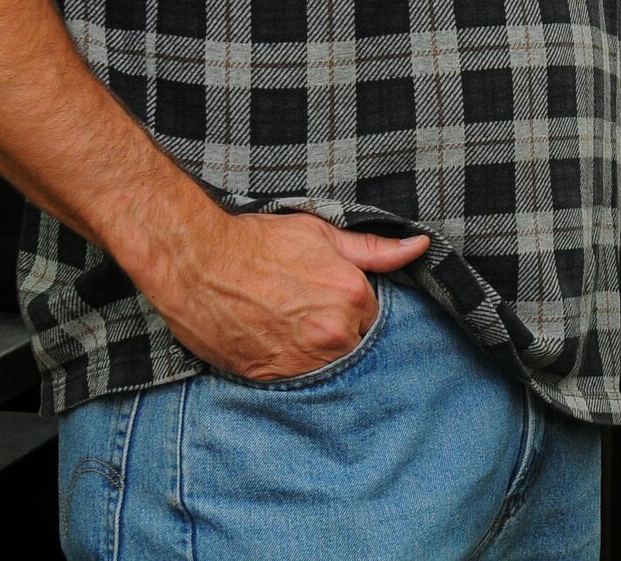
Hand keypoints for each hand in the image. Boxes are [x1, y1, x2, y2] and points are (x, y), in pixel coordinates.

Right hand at [140, 211, 429, 380]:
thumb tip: (422, 246)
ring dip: (317, 357)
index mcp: (353, 296)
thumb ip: (375, 248)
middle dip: (339, 335)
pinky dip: (292, 372)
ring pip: (329, 368)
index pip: (374, 318)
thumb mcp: (322, 234)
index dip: (354, 310)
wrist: (199, 262)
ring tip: (289, 331)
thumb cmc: (258, 242)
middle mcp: (334, 335)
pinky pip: (297, 386)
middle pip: (354, 346)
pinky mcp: (272, 379)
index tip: (331, 301)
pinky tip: (275, 348)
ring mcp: (302, 361)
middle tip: (307, 316)